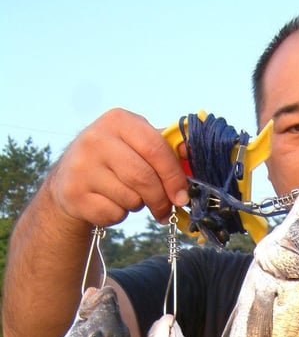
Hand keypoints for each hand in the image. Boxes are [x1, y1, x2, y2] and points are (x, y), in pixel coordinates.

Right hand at [47, 108, 189, 226]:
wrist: (69, 179)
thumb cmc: (116, 161)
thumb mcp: (136, 144)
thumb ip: (165, 148)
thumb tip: (191, 153)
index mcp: (118, 120)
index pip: (156, 148)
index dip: (174, 177)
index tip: (182, 196)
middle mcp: (95, 139)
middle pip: (144, 178)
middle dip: (161, 200)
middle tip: (166, 210)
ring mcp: (82, 166)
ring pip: (131, 199)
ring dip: (138, 205)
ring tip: (129, 196)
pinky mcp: (74, 193)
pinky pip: (114, 213)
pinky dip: (119, 215)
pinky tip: (110, 203)